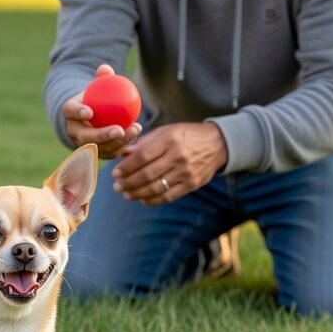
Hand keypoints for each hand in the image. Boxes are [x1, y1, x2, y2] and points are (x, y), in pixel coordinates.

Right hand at [62, 64, 141, 158]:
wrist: (93, 114)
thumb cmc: (96, 96)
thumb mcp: (98, 85)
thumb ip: (102, 77)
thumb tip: (106, 69)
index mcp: (70, 113)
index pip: (70, 111)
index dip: (77, 113)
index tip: (90, 112)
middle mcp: (74, 131)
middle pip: (85, 137)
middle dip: (102, 136)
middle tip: (119, 130)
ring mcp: (84, 145)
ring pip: (99, 148)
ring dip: (117, 142)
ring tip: (134, 131)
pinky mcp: (97, 153)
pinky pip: (110, 152)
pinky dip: (122, 145)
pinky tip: (135, 134)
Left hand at [112, 122, 226, 204]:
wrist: (218, 144)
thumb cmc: (186, 135)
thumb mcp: (166, 131)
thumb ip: (144, 143)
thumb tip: (122, 153)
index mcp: (170, 140)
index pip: (143, 156)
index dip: (127, 166)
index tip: (115, 173)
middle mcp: (178, 156)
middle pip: (147, 174)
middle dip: (128, 182)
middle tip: (116, 186)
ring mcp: (186, 172)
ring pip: (156, 187)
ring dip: (137, 193)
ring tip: (126, 194)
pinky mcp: (192, 184)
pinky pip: (168, 196)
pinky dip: (153, 200)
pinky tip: (143, 199)